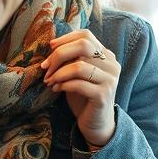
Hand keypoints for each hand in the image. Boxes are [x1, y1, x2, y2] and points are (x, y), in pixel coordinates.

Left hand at [40, 30, 119, 147]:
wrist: (96, 123)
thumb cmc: (83, 96)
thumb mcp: (77, 73)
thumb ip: (72, 59)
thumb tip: (52, 46)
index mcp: (106, 55)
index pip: (86, 35)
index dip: (65, 39)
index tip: (50, 48)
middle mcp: (111, 64)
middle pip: (83, 47)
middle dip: (59, 55)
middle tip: (45, 67)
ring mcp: (110, 80)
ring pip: (79, 66)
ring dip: (58, 73)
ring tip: (49, 81)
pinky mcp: (103, 95)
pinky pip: (79, 84)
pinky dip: (63, 85)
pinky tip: (56, 89)